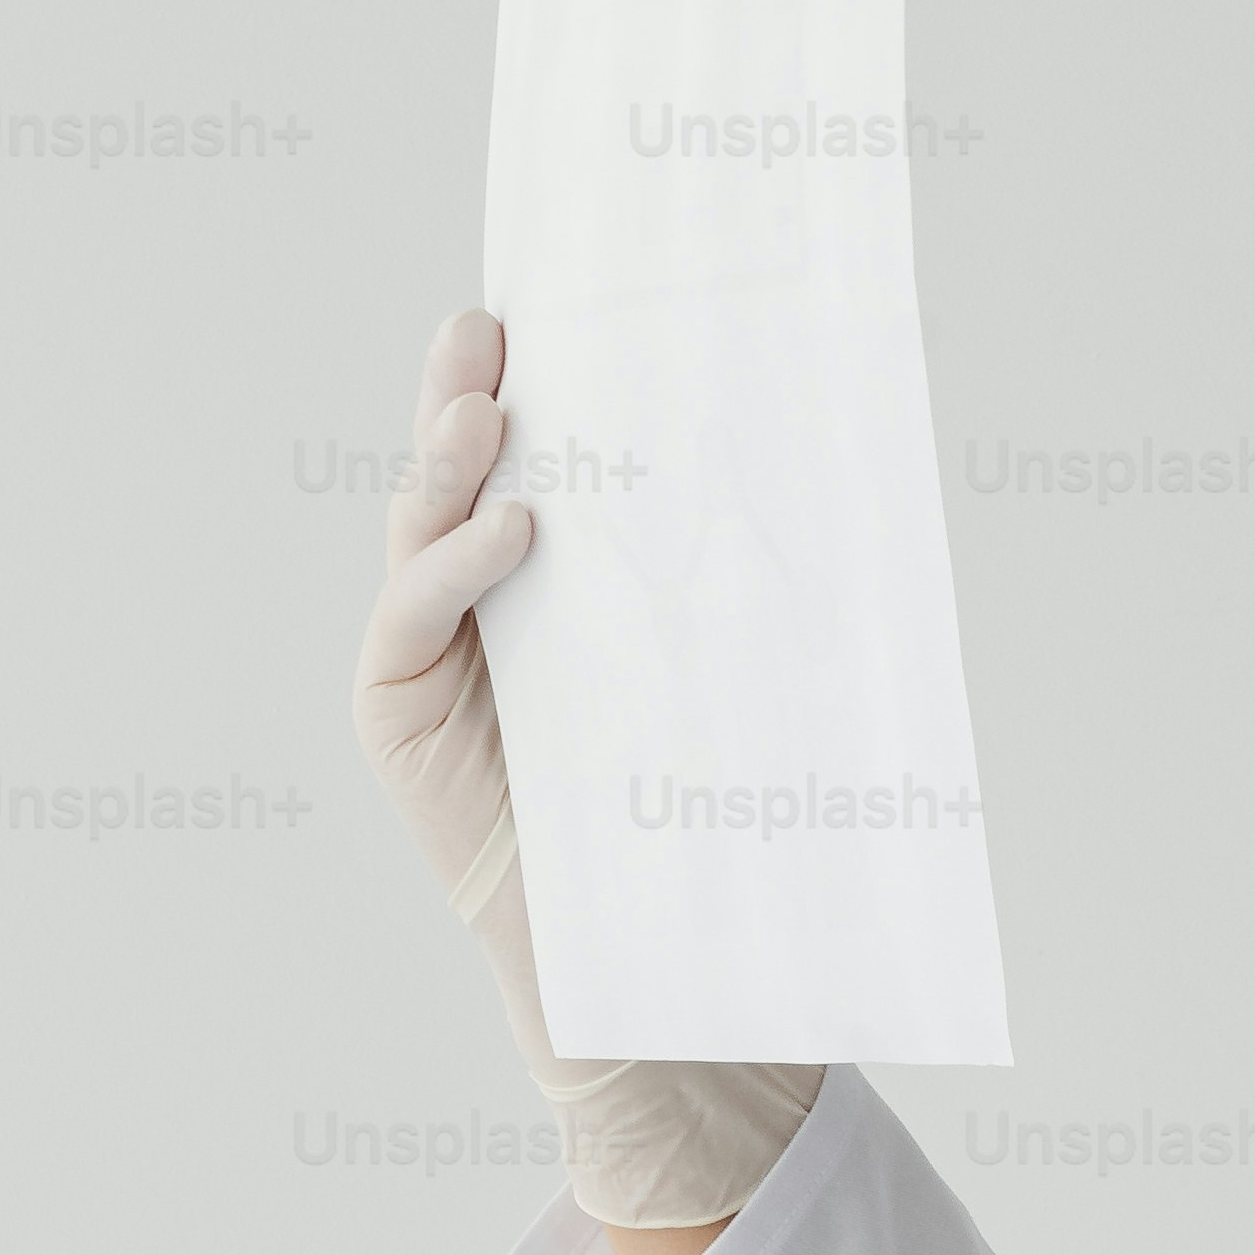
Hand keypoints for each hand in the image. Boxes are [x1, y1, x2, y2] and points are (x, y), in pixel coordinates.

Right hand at [348, 308, 822, 1236]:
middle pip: (462, 471)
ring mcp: (429, 654)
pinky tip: (512, 532)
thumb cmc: (699, 811)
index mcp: (559, 573)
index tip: (563, 291)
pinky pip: (409, 621)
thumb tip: (855, 454)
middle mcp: (481, 598)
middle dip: (467, 389)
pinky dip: (452, 568)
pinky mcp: (398, 718)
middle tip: (489, 319)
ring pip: (421, 528)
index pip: (539, 456)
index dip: (538, 378)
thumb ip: (735, 579)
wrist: (651, 963)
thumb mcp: (727, 664)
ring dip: (445, 460)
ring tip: (486, 403)